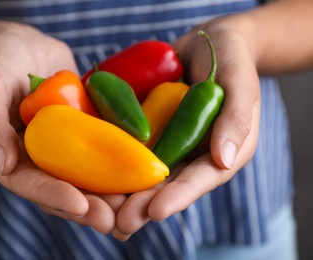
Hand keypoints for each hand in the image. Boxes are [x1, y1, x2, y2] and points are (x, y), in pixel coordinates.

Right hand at [0, 22, 125, 232]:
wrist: (25, 46)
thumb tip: (3, 165)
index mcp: (10, 158)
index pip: (31, 185)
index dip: (55, 197)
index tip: (81, 205)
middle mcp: (38, 160)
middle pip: (64, 190)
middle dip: (89, 208)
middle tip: (115, 220)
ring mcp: (63, 149)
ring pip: (87, 178)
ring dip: (110, 195)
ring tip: (134, 206)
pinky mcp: (83, 135)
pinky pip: (103, 152)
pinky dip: (122, 165)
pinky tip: (143, 174)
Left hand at [112, 17, 260, 239]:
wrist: (203, 43)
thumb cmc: (230, 56)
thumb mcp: (239, 80)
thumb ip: (236, 118)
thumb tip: (224, 159)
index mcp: (221, 150)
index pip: (201, 178)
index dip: (179, 196)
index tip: (156, 211)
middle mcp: (193, 153)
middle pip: (169, 185)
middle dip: (146, 206)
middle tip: (122, 224)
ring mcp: (169, 143)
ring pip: (146, 174)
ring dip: (126, 194)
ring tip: (104, 214)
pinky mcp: (149, 131)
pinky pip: (130, 149)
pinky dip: (113, 163)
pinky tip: (92, 177)